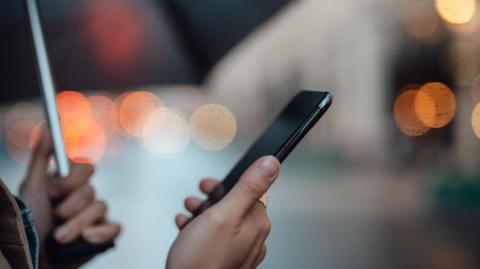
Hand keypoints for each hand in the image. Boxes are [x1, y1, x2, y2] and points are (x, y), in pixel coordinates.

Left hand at [19, 129, 120, 268]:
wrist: (34, 259)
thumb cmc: (29, 224)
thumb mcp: (32, 188)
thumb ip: (41, 157)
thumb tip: (46, 126)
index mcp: (69, 184)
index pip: (87, 168)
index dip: (73, 179)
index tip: (53, 191)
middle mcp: (84, 198)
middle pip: (92, 190)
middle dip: (70, 207)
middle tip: (53, 215)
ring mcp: (96, 216)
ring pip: (101, 208)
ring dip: (77, 224)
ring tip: (59, 238)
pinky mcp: (104, 234)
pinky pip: (115, 227)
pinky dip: (100, 233)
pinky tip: (85, 240)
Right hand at [167, 156, 279, 268]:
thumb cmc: (202, 259)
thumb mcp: (224, 215)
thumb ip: (248, 187)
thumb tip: (271, 163)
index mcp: (256, 224)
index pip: (251, 192)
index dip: (228, 185)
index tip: (211, 185)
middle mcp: (252, 238)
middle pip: (235, 206)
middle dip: (213, 198)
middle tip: (197, 198)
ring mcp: (239, 252)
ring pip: (222, 221)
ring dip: (203, 213)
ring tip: (189, 213)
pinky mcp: (225, 260)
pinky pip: (215, 238)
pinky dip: (200, 230)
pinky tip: (186, 229)